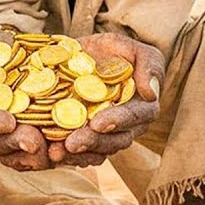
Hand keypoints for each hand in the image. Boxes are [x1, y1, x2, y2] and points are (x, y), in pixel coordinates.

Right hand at [0, 30, 50, 170]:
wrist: (31, 55)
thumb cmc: (3, 50)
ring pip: (11, 157)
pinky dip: (45, 159)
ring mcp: (5, 139)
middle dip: (11, 143)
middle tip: (33, 140)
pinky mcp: (28, 147)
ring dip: (29, 156)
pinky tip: (59, 152)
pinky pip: (32, 161)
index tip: (8, 122)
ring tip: (50, 147)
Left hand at [49, 33, 164, 163]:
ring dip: (78, 154)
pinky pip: (83, 155)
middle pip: (116, 140)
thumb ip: (148, 65)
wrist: (82, 58)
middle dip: (93, 142)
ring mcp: (109, 136)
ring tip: (56, 153)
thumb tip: (151, 93)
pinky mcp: (89, 141)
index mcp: (143, 105)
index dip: (118, 120)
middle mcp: (128, 125)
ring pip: (99, 151)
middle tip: (71, 143)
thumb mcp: (130, 47)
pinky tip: (53, 155)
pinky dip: (68, 157)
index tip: (97, 123)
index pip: (135, 116)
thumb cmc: (113, 52)